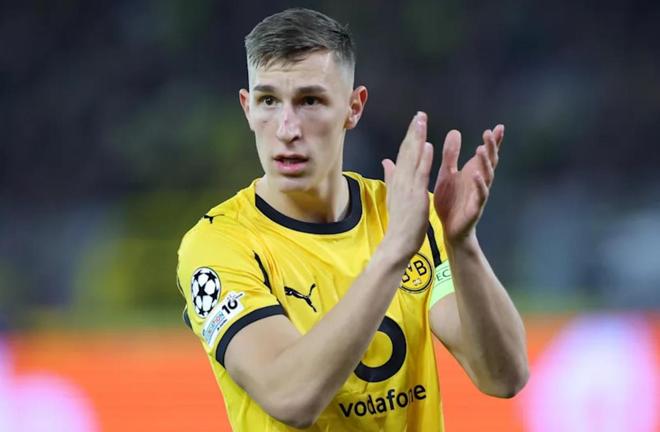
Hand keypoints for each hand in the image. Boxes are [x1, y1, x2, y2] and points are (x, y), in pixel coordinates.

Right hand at [381, 112, 433, 258]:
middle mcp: (401, 180)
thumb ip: (391, 177)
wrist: (397, 242)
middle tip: (419, 114)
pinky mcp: (416, 195)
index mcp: (398, 180)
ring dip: (417, 138)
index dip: (410, 136)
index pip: (404, 154)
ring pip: (412, 158)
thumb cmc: (400, 222)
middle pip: (407, 151)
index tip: (415, 121)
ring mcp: (407, 187)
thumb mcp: (394, 196)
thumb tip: (386, 161)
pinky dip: (423, 159)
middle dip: (413, 132)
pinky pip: (420, 174)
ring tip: (421, 121)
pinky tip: (427, 145)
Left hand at [433, 125, 503, 244]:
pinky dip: (479, 185)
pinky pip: (480, 195)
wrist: (449, 229)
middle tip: (489, 133)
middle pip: (489, 162)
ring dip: (485, 163)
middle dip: (491, 148)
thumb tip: (455, 131)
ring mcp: (479, 194)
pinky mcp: (475, 208)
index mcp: (473, 172)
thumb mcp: (447, 173)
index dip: (493, 142)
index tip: (498, 127)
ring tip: (481, 149)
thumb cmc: (450, 201)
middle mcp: (479, 181)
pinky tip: (476, 175)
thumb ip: (451, 155)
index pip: (486, 154)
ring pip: (486, 176)